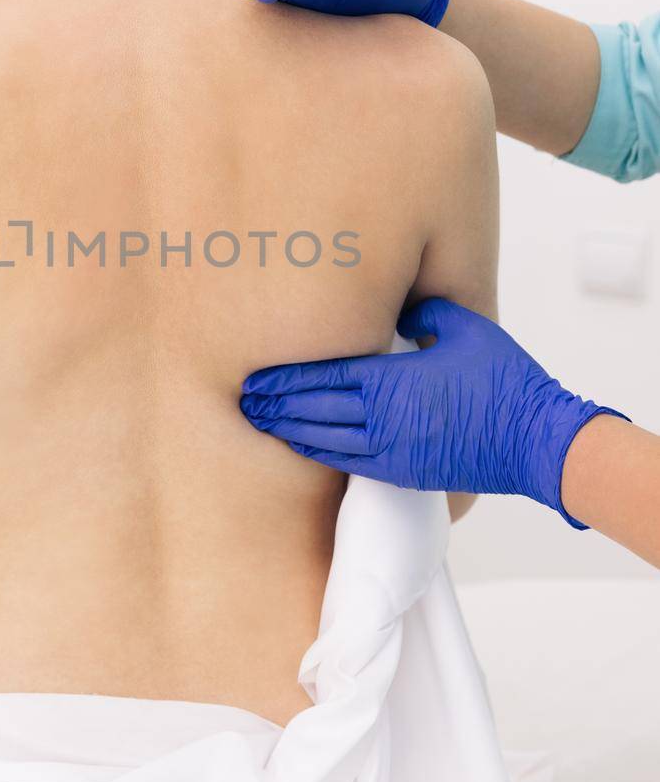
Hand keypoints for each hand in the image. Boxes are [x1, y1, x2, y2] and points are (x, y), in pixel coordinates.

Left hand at [240, 298, 627, 525]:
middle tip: (244, 400)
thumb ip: (427, 311)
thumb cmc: (506, 380)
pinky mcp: (404, 472)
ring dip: (288, 431)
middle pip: (314, 409)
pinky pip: (348, 463)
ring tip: (259, 422)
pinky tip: (300, 445)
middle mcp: (384, 418)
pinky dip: (318, 453)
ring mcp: (392, 449)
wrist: (535, 440)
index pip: (324, 376)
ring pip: (324, 440)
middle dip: (276, 405)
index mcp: (393, 380)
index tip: (256, 375)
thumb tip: (403, 309)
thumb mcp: (465, 328)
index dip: (285, 377)